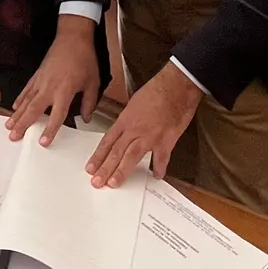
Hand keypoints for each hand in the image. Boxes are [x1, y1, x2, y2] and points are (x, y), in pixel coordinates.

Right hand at [7, 15, 99, 144]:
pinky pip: (27, 89)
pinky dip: (20, 99)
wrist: (73, 37)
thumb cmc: (85, 59)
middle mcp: (50, 87)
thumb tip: (85, 118)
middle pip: (34, 109)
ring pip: (26, 101)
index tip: (42, 142)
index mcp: (65, 90)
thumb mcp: (93, 82)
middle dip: (23, 124)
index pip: (57, 115)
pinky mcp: (37, 74)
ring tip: (9, 126)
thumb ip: (89, 102)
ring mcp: (41, 80)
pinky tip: (15, 108)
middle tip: (13, 137)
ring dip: (17, 114)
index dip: (50, 129)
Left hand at [86, 61, 202, 188]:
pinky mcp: (166, 140)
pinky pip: (161, 158)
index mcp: (126, 120)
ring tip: (114, 183)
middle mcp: (135, 129)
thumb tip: (126, 131)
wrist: (176, 85)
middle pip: (116, 152)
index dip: (98, 156)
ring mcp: (150, 136)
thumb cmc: (157, 90)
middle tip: (97, 181)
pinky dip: (159, 168)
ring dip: (122, 171)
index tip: (91, 168)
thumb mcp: (135, 103)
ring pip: (132, 156)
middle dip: (105, 168)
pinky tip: (156, 176)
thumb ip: (129, 120)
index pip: (107, 141)